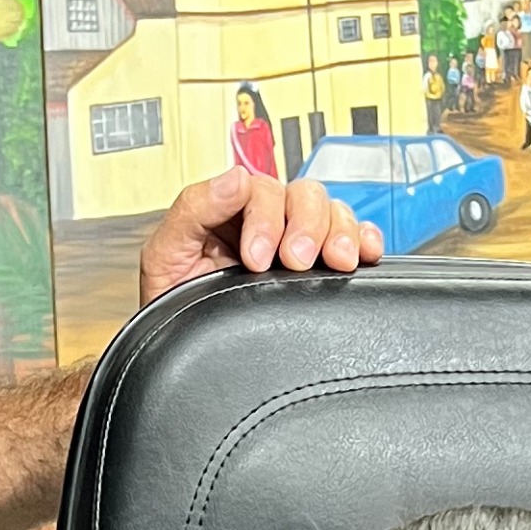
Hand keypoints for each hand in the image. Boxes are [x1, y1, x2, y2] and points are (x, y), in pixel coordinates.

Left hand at [138, 168, 382, 304]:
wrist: (184, 350)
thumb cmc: (172, 305)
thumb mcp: (165, 254)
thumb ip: (193, 209)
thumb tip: (234, 179)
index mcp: (230, 210)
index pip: (262, 190)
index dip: (265, 219)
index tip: (256, 258)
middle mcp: (267, 221)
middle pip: (304, 196)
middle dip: (306, 226)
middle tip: (297, 262)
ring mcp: (297, 242)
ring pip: (332, 213)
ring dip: (339, 232)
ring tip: (336, 262)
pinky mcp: (321, 267)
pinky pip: (354, 238)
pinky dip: (365, 239)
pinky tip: (364, 253)